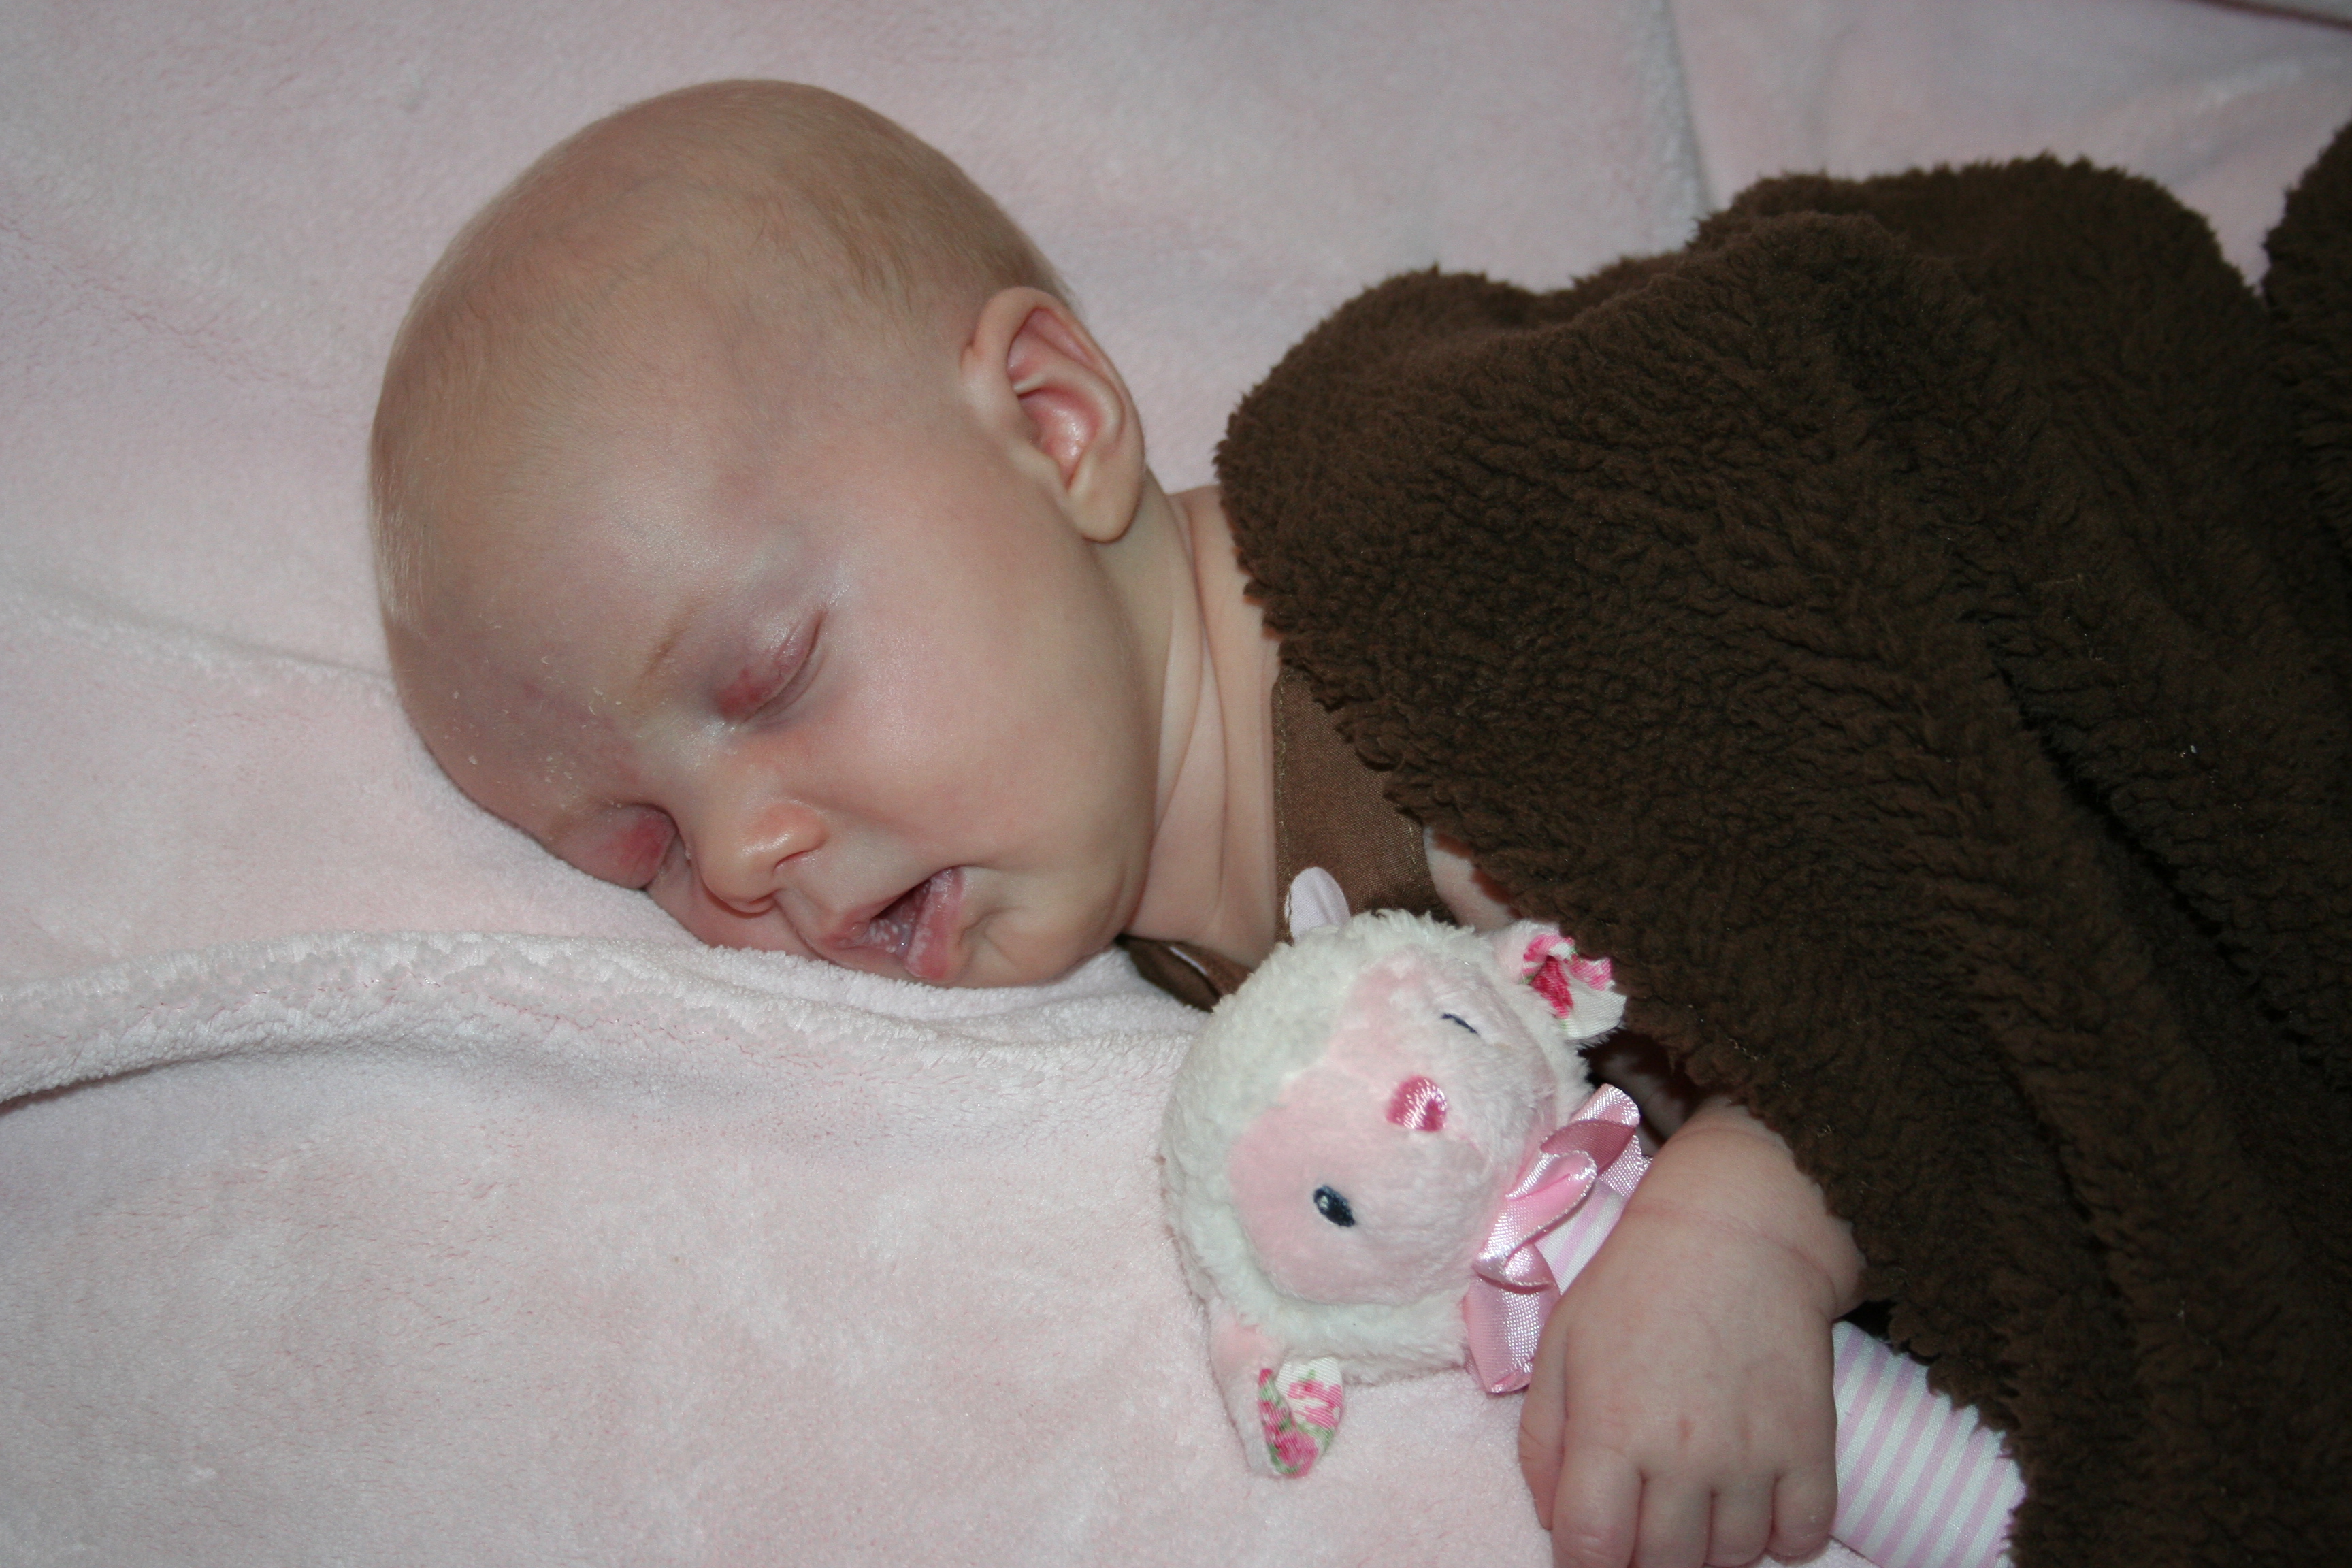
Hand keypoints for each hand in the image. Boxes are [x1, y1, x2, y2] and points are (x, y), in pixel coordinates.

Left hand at [1518, 1100, 1861, 1567]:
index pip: (1591, 1550)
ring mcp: (1752, 1458)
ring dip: (1710, 1544)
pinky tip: (1756, 1497)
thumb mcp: (1562, 1346)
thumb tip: (1554, 1519)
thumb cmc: (1636, 1283)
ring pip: (1731, 1559)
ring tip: (1698, 1492)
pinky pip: (1802, 1540)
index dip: (1585, 1561)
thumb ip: (1543, 1440)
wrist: (1738, 1231)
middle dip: (1645, 1554)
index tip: (1592, 1542)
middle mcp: (1681, 1455)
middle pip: (1662, 1567)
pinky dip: (1780, 1537)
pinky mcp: (1811, 1449)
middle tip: (1645, 1512)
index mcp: (1610, 1428)